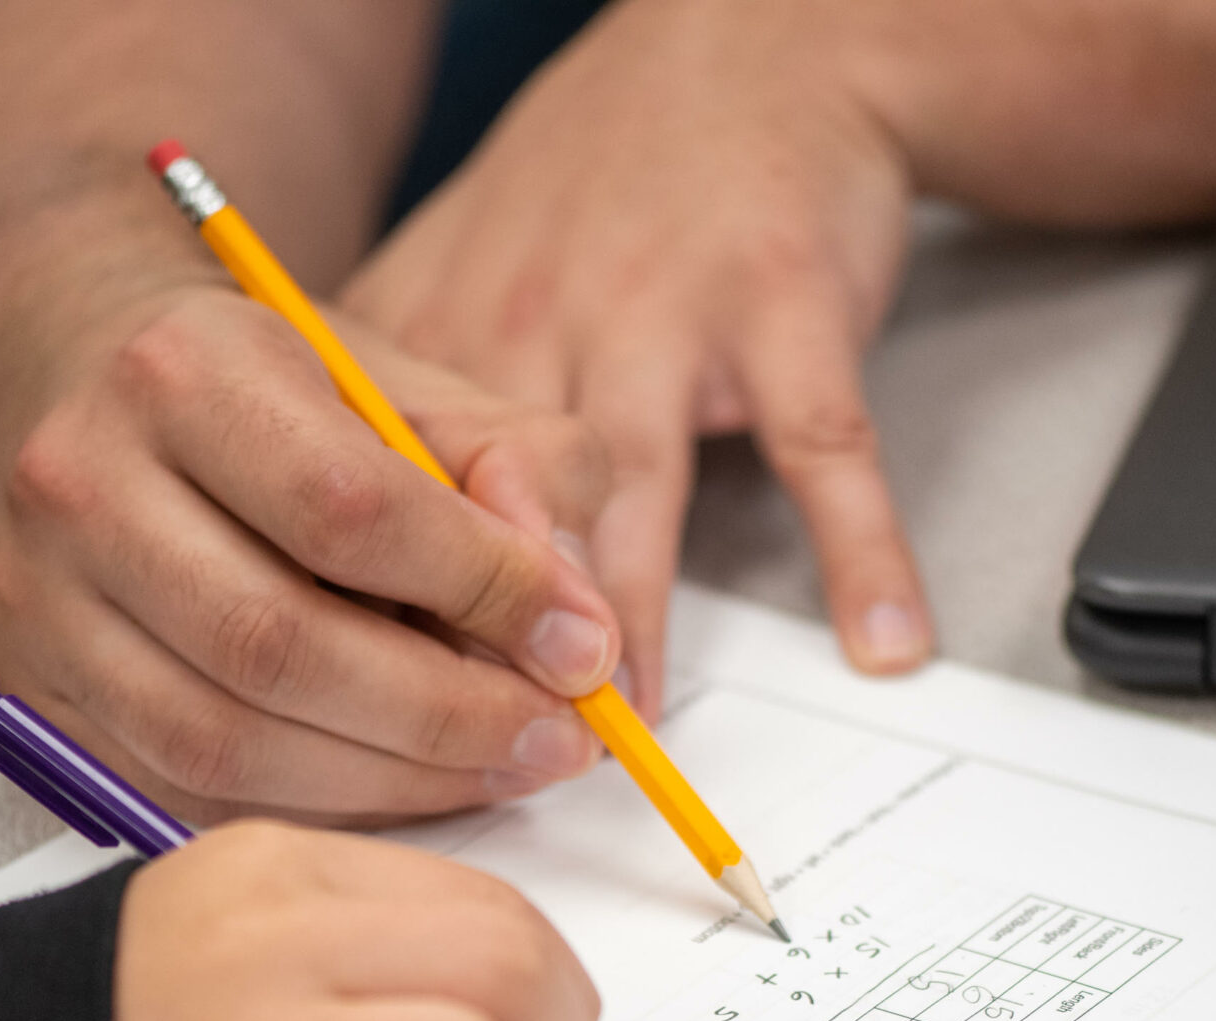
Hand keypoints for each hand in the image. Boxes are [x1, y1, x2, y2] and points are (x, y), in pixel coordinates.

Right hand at [0, 279, 623, 826]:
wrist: (80, 375)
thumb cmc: (269, 390)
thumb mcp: (409, 383)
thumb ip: (521, 472)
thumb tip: (582, 621)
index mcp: (181, 371)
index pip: (349, 507)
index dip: (483, 592)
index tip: (580, 648)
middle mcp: (81, 482)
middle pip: (280, 644)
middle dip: (447, 715)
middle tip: (556, 741)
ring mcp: (38, 601)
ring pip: (224, 741)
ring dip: (390, 782)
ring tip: (495, 769)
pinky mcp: (29, 695)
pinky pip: (180, 794)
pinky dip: (309, 810)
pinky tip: (394, 786)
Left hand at [341, 0, 929, 716]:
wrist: (756, 48)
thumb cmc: (608, 186)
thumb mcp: (463, 271)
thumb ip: (402, 408)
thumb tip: (331, 565)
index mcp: (439, 329)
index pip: (377, 498)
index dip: (382, 617)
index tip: (385, 724)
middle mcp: (532, 319)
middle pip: (486, 504)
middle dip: (487, 641)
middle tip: (503, 755)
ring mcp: (661, 309)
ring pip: (629, 486)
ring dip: (630, 616)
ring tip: (635, 727)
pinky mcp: (782, 303)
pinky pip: (820, 447)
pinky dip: (860, 549)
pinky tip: (884, 638)